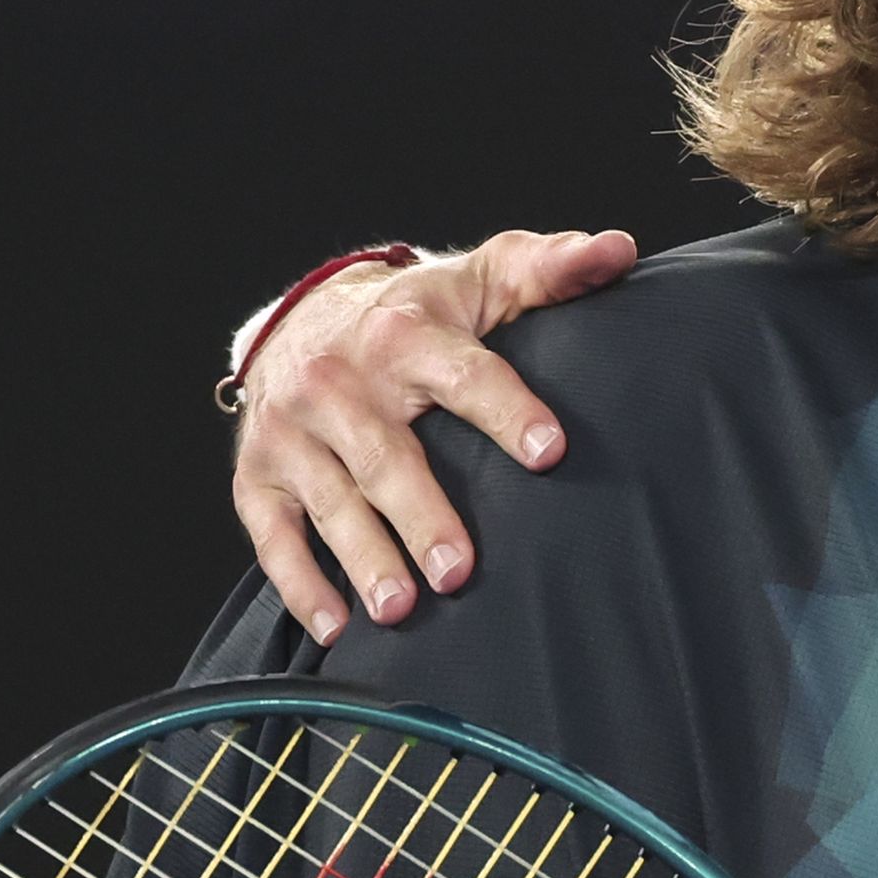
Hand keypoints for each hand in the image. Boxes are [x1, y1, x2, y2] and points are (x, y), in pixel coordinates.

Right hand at [231, 227, 638, 640]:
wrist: (302, 320)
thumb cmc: (416, 314)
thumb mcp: (481, 281)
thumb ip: (551, 269)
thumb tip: (619, 250)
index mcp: (405, 333)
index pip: (464, 374)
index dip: (506, 411)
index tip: (550, 452)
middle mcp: (341, 382)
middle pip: (387, 456)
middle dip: (423, 515)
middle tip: (461, 570)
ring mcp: (293, 431)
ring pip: (331, 500)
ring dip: (364, 556)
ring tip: (400, 607)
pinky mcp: (258, 474)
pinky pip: (273, 534)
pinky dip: (300, 583)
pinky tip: (335, 627)